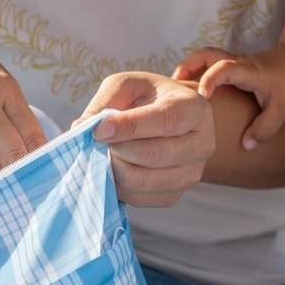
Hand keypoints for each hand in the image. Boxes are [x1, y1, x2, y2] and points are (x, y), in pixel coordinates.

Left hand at [77, 72, 214, 206]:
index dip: (131, 126)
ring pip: (145, 181)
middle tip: (97, 141)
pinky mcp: (175, 194)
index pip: (167, 120)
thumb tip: (82, 127)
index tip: (98, 130)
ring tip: (105, 153)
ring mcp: (192, 173)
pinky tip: (113, 168)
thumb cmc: (146, 97)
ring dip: (115, 169)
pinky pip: (141, 198)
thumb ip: (106, 101)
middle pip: (156, 155)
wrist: (166, 119)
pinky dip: (118, 186)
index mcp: (195, 109)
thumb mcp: (127, 85)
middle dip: (118, 149)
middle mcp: (202, 144)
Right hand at [174, 44, 284, 148]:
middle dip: (187, 67)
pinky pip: (213, 63)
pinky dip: (200, 72)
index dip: (209, 80)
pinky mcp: (237, 65)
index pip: (223, 68)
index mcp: (248, 71)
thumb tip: (245, 146)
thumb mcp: (283, 109)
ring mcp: (236, 61)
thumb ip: (264, 128)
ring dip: (191, 68)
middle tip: (174, 88)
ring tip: (180, 90)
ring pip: (207, 56)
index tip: (200, 97)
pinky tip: (197, 91)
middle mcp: (238, 62)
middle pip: (206, 54)